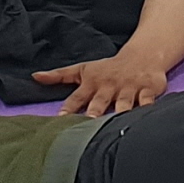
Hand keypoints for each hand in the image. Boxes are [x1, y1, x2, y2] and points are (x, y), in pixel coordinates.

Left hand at [32, 55, 171, 117]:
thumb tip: (34, 76)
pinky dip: (146, 110)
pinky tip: (144, 122)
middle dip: (94, 113)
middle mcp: (109, 86)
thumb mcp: (84, 69)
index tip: (61, 119)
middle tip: (88, 124)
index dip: (69, 108)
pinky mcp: (148, 90)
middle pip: (100, 102)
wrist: (143, 55)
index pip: (77, 98)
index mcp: (93, 83)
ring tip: (115, 126)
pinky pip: (147, 102)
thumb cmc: (109, 68)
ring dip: (120, 114)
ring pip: (124, 104)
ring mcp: (129, 88)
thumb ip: (60, 75)